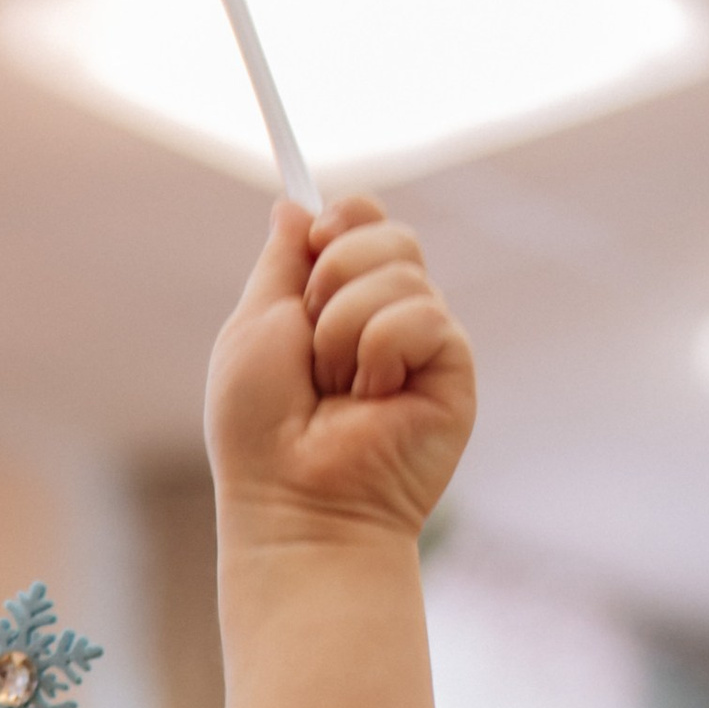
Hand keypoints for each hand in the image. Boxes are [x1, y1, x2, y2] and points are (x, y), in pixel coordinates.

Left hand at [206, 198, 475, 548]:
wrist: (293, 501)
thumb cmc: (262, 431)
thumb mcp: (255, 327)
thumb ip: (281, 264)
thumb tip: (294, 206)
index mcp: (339, 302)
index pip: (362, 220)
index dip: (342, 217)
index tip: (314, 240)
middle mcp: (387, 316)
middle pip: (389, 233)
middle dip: (335, 273)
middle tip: (312, 345)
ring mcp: (424, 343)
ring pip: (401, 271)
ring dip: (344, 328)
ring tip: (337, 388)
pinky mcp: (453, 369)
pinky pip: (422, 317)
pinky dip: (378, 352)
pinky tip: (373, 399)